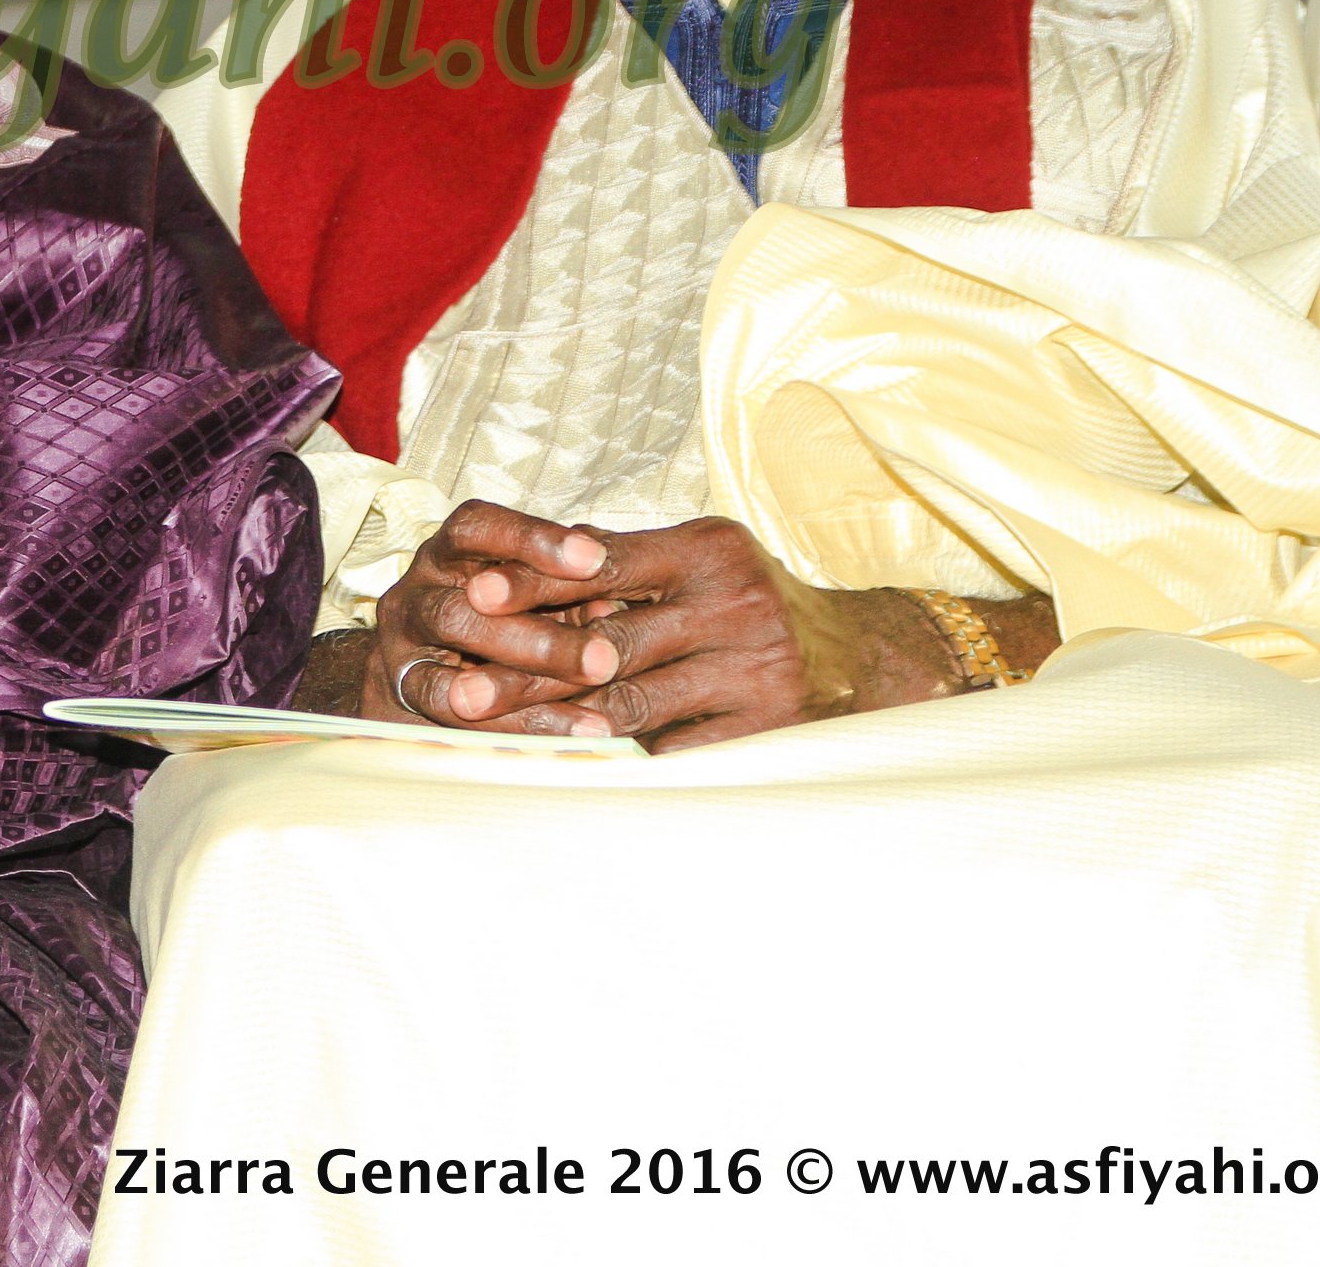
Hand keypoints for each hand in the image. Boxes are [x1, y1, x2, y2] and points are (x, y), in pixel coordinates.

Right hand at [353, 500, 631, 725]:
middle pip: (469, 600)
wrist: (422, 677)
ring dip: (524, 681)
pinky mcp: (403, 688)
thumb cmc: (496, 626)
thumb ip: (567, 597)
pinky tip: (570, 736)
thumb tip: (614, 606)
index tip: (596, 560)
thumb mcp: (531, 603)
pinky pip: (450, 705)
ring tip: (592, 715)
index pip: (480, 529)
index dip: (533, 540)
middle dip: (541, 636)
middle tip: (606, 660)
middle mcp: (418, 588)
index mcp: (451, 553)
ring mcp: (402, 639)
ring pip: (454, 648)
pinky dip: (515, 722)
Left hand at [411, 510, 1050, 750]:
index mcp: (708, 548)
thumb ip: (615, 568)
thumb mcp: (692, 563)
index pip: (600, 561)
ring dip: (555, 723)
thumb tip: (503, 575)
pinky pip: (674, 750)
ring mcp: (755, 668)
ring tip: (494, 737)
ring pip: (631, 702)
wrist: (858, 656)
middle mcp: (736, 602)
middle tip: (460, 686)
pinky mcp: (766, 729)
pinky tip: (564, 771)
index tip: (472, 592)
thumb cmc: (744, 604)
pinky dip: (614, 761)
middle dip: (526, 667)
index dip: (534, 580)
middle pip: (606, 640)